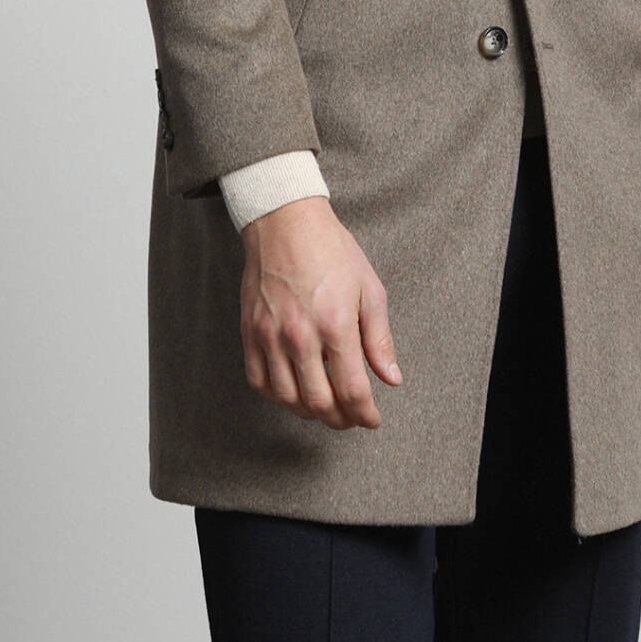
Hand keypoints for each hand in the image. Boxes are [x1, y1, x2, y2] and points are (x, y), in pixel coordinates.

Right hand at [238, 196, 402, 429]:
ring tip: (325, 406)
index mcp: (335, 324)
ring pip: (288, 399)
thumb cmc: (331, 250)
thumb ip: (379, 338)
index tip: (371, 419)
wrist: (286, 221)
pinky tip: (293, 390)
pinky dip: (277, 396)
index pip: (352, 390)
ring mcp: (270, 336)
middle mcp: (300, 336)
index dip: (365, 414)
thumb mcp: (369, 289)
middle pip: (319, 402)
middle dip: (340, 419)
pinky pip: (259, 382)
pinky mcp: (249, 333)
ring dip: (309, 412)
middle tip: (351, 418)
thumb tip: (392, 378)